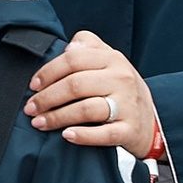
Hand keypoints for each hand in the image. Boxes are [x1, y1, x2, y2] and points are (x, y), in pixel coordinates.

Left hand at [24, 28, 161, 156]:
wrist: (152, 120)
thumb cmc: (120, 88)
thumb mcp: (110, 61)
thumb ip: (89, 47)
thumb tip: (68, 47)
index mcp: (113, 59)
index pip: (73, 60)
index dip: (48, 72)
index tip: (33, 85)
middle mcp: (122, 79)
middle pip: (75, 85)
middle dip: (47, 98)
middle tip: (30, 108)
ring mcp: (127, 105)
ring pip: (85, 109)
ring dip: (57, 117)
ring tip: (39, 123)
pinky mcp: (129, 130)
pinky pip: (103, 134)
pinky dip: (82, 136)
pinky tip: (66, 136)